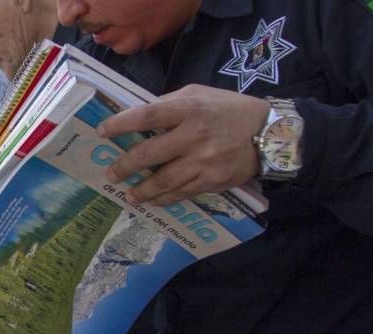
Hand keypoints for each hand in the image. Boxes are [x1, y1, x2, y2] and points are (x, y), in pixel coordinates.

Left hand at [97, 85, 269, 205]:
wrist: (270, 134)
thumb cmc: (229, 110)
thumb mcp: (201, 94)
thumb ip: (170, 103)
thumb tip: (138, 114)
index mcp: (190, 109)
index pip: (147, 115)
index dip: (121, 124)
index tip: (102, 131)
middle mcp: (195, 135)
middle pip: (149, 153)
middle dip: (125, 165)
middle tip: (111, 173)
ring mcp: (204, 161)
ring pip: (162, 181)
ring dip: (140, 190)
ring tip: (128, 193)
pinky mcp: (212, 180)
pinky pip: (180, 193)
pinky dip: (162, 199)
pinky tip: (151, 200)